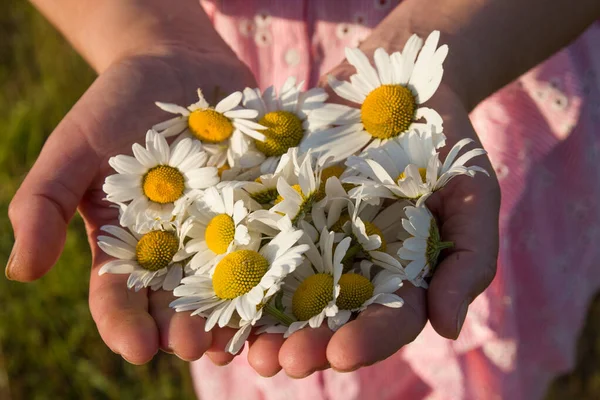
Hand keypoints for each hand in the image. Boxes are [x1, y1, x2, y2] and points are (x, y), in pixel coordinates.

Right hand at [6, 44, 256, 363]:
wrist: (178, 63)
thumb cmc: (118, 104)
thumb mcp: (74, 147)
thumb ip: (42, 203)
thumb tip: (21, 272)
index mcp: (128, 243)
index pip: (119, 295)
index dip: (125, 324)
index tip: (138, 348)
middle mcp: (177, 247)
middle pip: (178, 300)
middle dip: (186, 328)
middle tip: (196, 347)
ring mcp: (221, 228)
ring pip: (227, 283)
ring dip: (234, 313)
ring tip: (241, 337)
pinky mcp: (260, 206)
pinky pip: (270, 241)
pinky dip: (276, 266)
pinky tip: (286, 289)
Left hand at [241, 62, 500, 376]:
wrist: (395, 85)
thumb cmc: (441, 143)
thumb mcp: (472, 194)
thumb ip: (467, 260)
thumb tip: (448, 329)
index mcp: (396, 274)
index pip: (386, 320)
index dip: (367, 342)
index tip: (342, 355)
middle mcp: (349, 265)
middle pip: (327, 318)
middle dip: (305, 343)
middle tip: (282, 362)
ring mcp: (310, 237)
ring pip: (284, 291)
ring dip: (262, 324)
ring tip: (245, 348)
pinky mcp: (276, 206)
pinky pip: (254, 239)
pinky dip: (234, 268)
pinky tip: (215, 290)